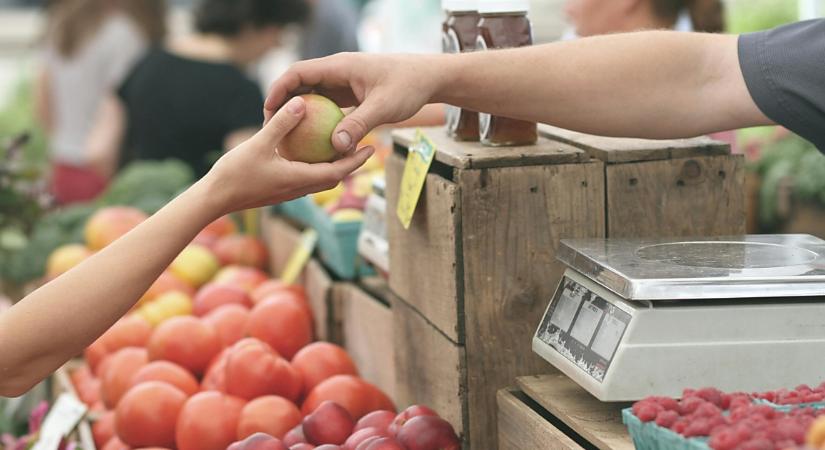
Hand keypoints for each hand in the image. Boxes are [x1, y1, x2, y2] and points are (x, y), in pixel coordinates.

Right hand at [203, 96, 373, 214]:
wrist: (214, 199)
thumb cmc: (234, 173)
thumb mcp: (259, 144)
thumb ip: (281, 124)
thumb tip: (301, 102)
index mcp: (299, 180)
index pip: (337, 172)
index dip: (356, 161)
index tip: (371, 148)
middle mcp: (298, 189)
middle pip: (332, 177)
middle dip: (350, 163)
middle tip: (364, 145)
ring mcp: (288, 191)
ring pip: (318, 179)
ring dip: (333, 165)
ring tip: (341, 146)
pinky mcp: (278, 190)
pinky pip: (304, 177)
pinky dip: (314, 165)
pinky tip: (309, 150)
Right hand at [264, 53, 443, 151]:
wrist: (429, 78)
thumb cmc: (409, 86)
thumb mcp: (384, 107)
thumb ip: (359, 125)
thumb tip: (336, 147)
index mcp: (340, 66)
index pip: (298, 72)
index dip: (279, 90)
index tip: (268, 111)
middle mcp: (338, 72)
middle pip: (300, 84)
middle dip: (283, 104)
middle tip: (272, 129)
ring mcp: (344, 83)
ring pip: (313, 96)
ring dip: (300, 114)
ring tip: (287, 137)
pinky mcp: (351, 94)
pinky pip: (327, 106)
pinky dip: (318, 120)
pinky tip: (313, 142)